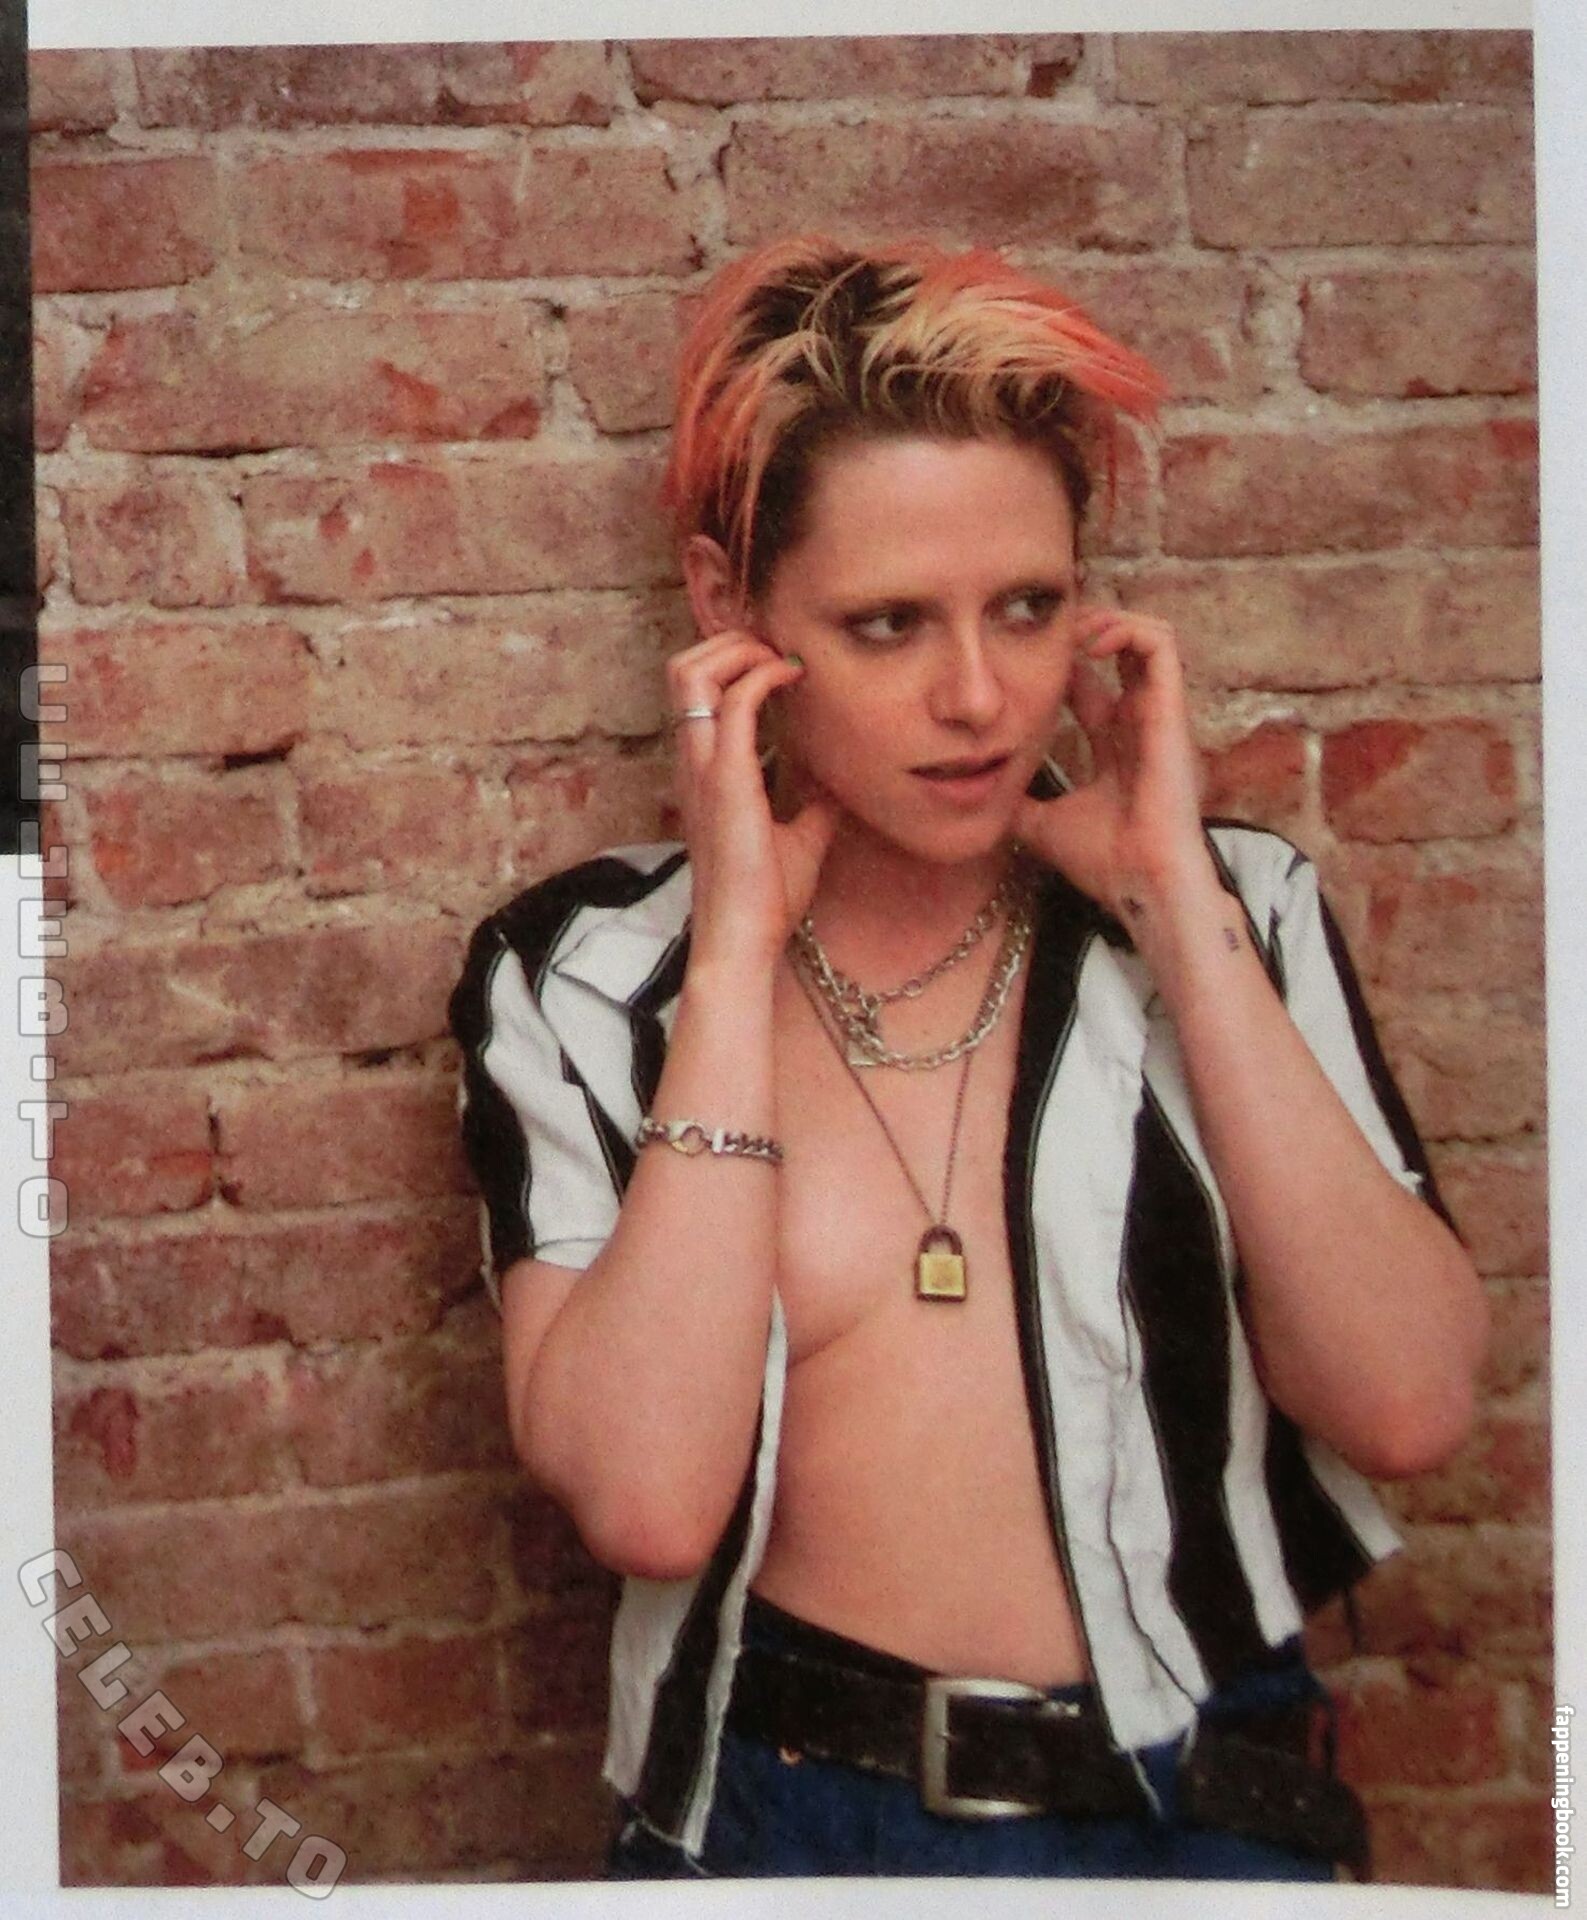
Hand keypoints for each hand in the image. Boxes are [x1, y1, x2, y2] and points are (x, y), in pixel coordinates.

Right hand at [666, 629, 842, 969]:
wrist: (745, 936)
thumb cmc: (764, 898)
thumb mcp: (799, 840)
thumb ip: (812, 805)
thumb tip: (840, 782)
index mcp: (703, 772)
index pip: (696, 692)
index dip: (731, 661)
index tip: (780, 663)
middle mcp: (694, 762)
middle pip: (682, 668)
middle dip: (729, 642)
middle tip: (777, 650)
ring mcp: (703, 767)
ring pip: (691, 672)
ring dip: (737, 650)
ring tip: (779, 658)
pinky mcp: (726, 777)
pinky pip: (736, 701)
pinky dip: (765, 675)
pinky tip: (795, 679)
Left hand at [1014, 608, 1211, 920]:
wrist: (1141, 884)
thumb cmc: (1105, 863)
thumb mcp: (1041, 826)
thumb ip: (1017, 807)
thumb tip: (974, 801)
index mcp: (1114, 748)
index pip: (1089, 687)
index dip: (1060, 665)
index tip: (1023, 661)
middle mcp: (1139, 726)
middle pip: (1119, 652)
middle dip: (1083, 630)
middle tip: (1047, 633)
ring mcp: (1158, 716)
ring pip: (1147, 637)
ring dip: (1107, 620)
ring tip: (1072, 631)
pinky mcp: (1171, 709)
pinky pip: (1161, 644)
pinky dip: (1126, 628)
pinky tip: (1089, 642)